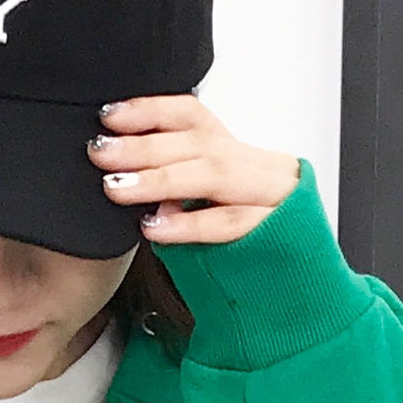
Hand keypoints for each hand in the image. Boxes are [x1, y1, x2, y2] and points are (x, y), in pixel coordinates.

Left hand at [85, 92, 300, 244]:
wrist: (301, 290)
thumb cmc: (246, 250)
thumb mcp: (210, 208)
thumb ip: (177, 187)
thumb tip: (122, 173)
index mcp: (239, 155)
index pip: (193, 116)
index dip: (150, 111)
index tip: (108, 116)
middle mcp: (258, 167)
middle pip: (197, 144)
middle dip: (144, 147)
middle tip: (101, 154)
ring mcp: (271, 199)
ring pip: (211, 176)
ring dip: (159, 180)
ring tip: (117, 189)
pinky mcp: (275, 234)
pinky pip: (227, 223)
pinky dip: (188, 223)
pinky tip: (154, 227)